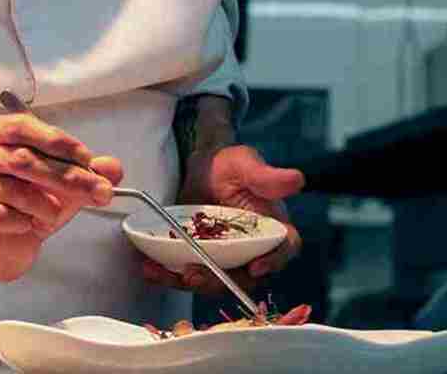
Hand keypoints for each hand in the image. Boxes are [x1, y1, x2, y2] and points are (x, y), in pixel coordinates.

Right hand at [0, 112, 124, 281]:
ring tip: (51, 215)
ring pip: (7, 187)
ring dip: (41, 204)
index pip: (24, 125)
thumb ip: (87, 173)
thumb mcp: (60, 186)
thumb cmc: (22, 205)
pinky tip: (23, 225)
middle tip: (98, 193)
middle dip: (68, 178)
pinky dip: (17, 222)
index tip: (91, 164)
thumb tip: (112, 168)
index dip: (61, 144)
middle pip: (20, 158)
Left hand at [140, 144, 304, 294]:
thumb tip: (297, 180)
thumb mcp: (246, 164)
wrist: (201, 167)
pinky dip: (168, 276)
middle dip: (219, 281)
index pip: (284, 250)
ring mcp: (225, 260)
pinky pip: (186, 275)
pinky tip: (149, 269)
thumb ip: (267, 176)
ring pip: (213, 282)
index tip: (256, 267)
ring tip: (164, 273)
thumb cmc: (230, 164)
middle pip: (244, 277)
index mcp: (273, 230)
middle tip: (194, 275)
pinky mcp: (200, 261)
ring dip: (189, 283)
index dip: (274, 262)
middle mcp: (252, 251)